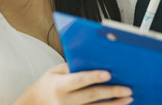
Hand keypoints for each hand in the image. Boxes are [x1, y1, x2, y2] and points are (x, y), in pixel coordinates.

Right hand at [13, 63, 132, 104]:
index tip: (108, 74)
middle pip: (92, 96)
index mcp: (59, 85)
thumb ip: (72, 66)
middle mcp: (64, 101)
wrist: (33, 104)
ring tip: (129, 98)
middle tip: (128, 89)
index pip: (79, 80)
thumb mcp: (54, 72)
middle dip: (112, 92)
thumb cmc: (48, 84)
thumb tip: (95, 60)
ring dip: (114, 104)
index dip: (94, 77)